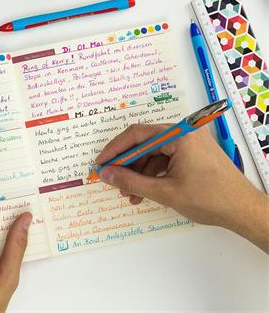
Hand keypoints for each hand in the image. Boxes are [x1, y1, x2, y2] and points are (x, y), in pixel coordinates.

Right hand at [96, 125, 268, 252]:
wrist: (245, 211)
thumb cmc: (211, 200)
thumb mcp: (165, 192)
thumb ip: (131, 182)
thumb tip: (107, 174)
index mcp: (178, 135)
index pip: (137, 134)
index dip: (115, 149)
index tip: (101, 163)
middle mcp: (183, 133)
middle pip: (144, 143)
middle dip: (127, 163)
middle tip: (112, 179)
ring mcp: (189, 142)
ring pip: (153, 153)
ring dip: (139, 172)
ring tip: (129, 193)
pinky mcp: (192, 153)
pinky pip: (165, 159)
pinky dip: (153, 174)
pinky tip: (144, 192)